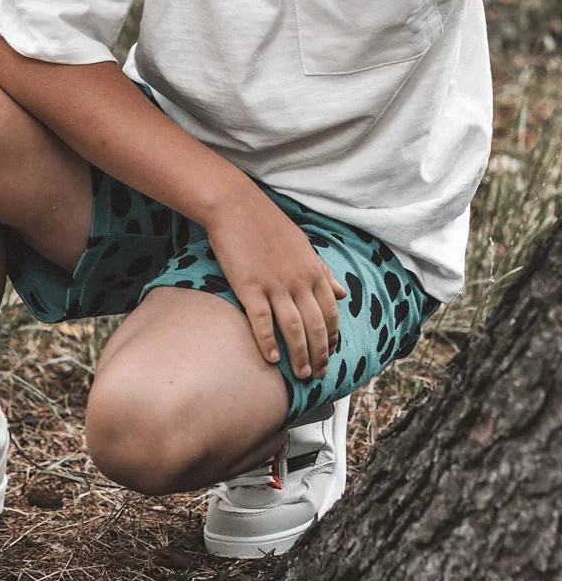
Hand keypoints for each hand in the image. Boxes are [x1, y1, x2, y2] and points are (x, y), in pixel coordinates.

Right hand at [205, 182, 346, 377]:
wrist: (236, 206)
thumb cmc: (269, 224)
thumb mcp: (303, 245)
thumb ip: (323, 271)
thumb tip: (343, 293)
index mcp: (313, 271)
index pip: (331, 313)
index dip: (332, 337)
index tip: (330, 353)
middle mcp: (298, 281)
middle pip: (315, 327)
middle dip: (320, 355)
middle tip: (319, 374)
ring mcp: (274, 285)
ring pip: (294, 329)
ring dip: (300, 355)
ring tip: (301, 374)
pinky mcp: (249, 287)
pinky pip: (263, 321)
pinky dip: (269, 343)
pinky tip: (272, 359)